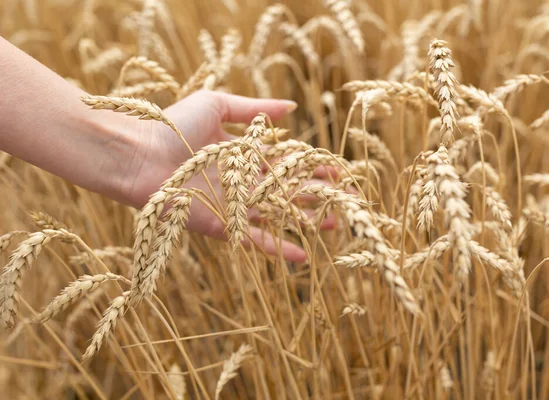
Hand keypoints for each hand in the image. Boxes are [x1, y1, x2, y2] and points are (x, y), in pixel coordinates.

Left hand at [119, 90, 323, 261]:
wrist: (137, 153)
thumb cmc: (171, 124)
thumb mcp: (216, 105)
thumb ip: (253, 108)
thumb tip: (290, 107)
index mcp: (242, 154)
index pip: (286, 162)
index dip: (311, 166)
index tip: (336, 169)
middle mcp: (241, 181)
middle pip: (287, 190)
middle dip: (317, 194)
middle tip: (345, 199)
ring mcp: (232, 204)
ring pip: (277, 215)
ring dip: (305, 221)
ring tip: (333, 224)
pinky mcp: (221, 224)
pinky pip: (254, 238)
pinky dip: (278, 248)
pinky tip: (303, 255)